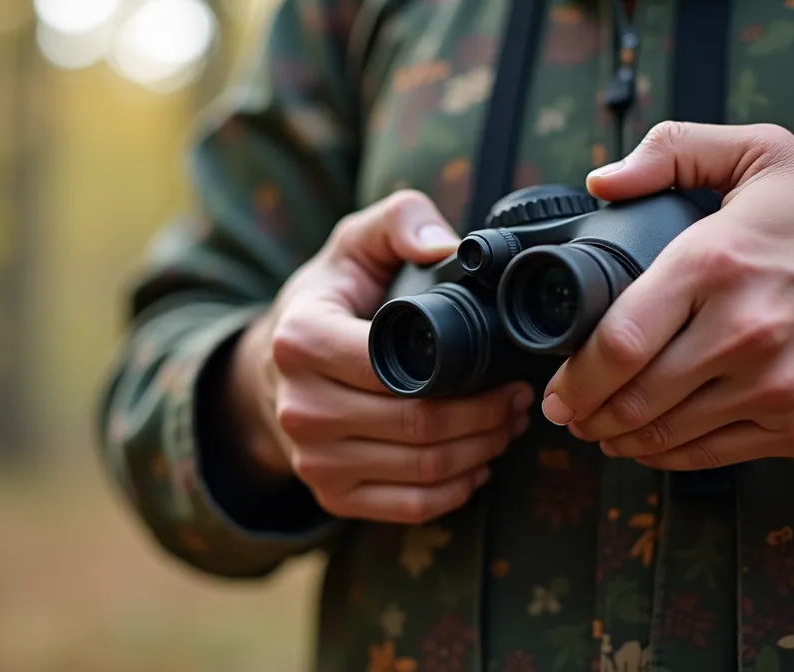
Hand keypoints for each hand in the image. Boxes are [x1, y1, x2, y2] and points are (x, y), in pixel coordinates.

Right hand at [227, 190, 532, 523]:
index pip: (399, 372)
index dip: (471, 379)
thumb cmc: (329, 301)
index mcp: (302, 341)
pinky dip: (454, 490)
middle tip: (519, 401)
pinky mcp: (329, 495)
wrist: (273, 367)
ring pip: (421, 470)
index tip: (509, 371)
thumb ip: (399, 221)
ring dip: (480, 452)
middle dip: (487, 419)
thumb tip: (445, 246)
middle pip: (419, 428)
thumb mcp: (353, 244)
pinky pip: (408, 507)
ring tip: (506, 426)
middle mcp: (300, 407)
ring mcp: (312, 459)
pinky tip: (476, 463)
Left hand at [540, 122, 793, 469]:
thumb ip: (674, 149)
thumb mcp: (762, 153)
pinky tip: (647, 445)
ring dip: (619, 439)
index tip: (556, 388)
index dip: (574, 377)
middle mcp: (742, 331)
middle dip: (586, 413)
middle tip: (568, 413)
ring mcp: (773, 386)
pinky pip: (709, 454)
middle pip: (633, 397)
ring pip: (665, 433)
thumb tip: (601, 180)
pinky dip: (666, 456)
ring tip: (599, 429)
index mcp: (716, 262)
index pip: (619, 341)